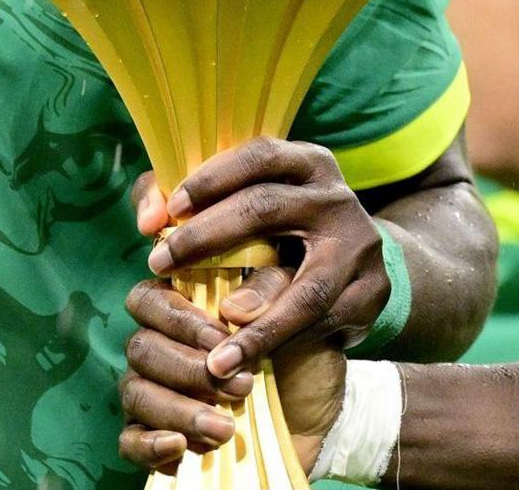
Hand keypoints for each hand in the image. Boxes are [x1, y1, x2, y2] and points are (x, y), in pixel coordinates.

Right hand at [118, 266, 345, 475]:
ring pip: (135, 394)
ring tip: (225, 428)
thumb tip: (231, 308)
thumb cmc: (302, 357)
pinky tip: (178, 446)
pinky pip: (130, 442)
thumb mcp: (302, 313)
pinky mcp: (157, 438)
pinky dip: (149, 445)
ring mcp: (154, 394)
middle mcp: (161, 350)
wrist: (318, 418)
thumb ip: (271, 294)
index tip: (219, 338)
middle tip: (240, 387)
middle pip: (140, 349)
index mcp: (187, 312)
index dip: (176, 317)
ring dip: (179, 410)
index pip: (147, 300)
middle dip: (189, 370)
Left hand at [137, 137, 388, 375]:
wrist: (358, 266)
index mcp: (306, 164)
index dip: (211, 179)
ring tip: (211, 356)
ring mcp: (360, 247)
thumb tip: (148, 221)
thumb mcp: (246, 204)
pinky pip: (320, 325)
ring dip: (254, 323)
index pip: (258, 157)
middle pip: (267, 208)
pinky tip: (242, 362)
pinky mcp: (371, 293)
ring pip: (305, 287)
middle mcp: (336, 198)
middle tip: (158, 265)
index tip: (168, 210)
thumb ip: (188, 201)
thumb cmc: (280, 230)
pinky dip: (278, 344)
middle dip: (206, 236)